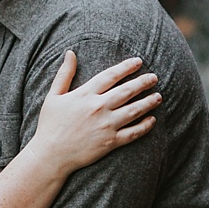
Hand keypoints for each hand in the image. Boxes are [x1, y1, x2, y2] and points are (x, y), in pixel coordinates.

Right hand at [28, 51, 159, 172]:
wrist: (51, 155)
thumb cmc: (50, 125)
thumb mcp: (53, 96)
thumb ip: (64, 74)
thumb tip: (70, 53)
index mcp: (85, 94)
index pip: (111, 76)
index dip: (126, 67)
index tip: (138, 62)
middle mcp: (98, 108)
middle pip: (127, 91)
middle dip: (143, 82)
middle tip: (154, 77)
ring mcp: (106, 126)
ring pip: (134, 110)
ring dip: (148, 102)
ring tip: (158, 96)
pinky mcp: (110, 142)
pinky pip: (133, 133)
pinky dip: (145, 126)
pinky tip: (152, 120)